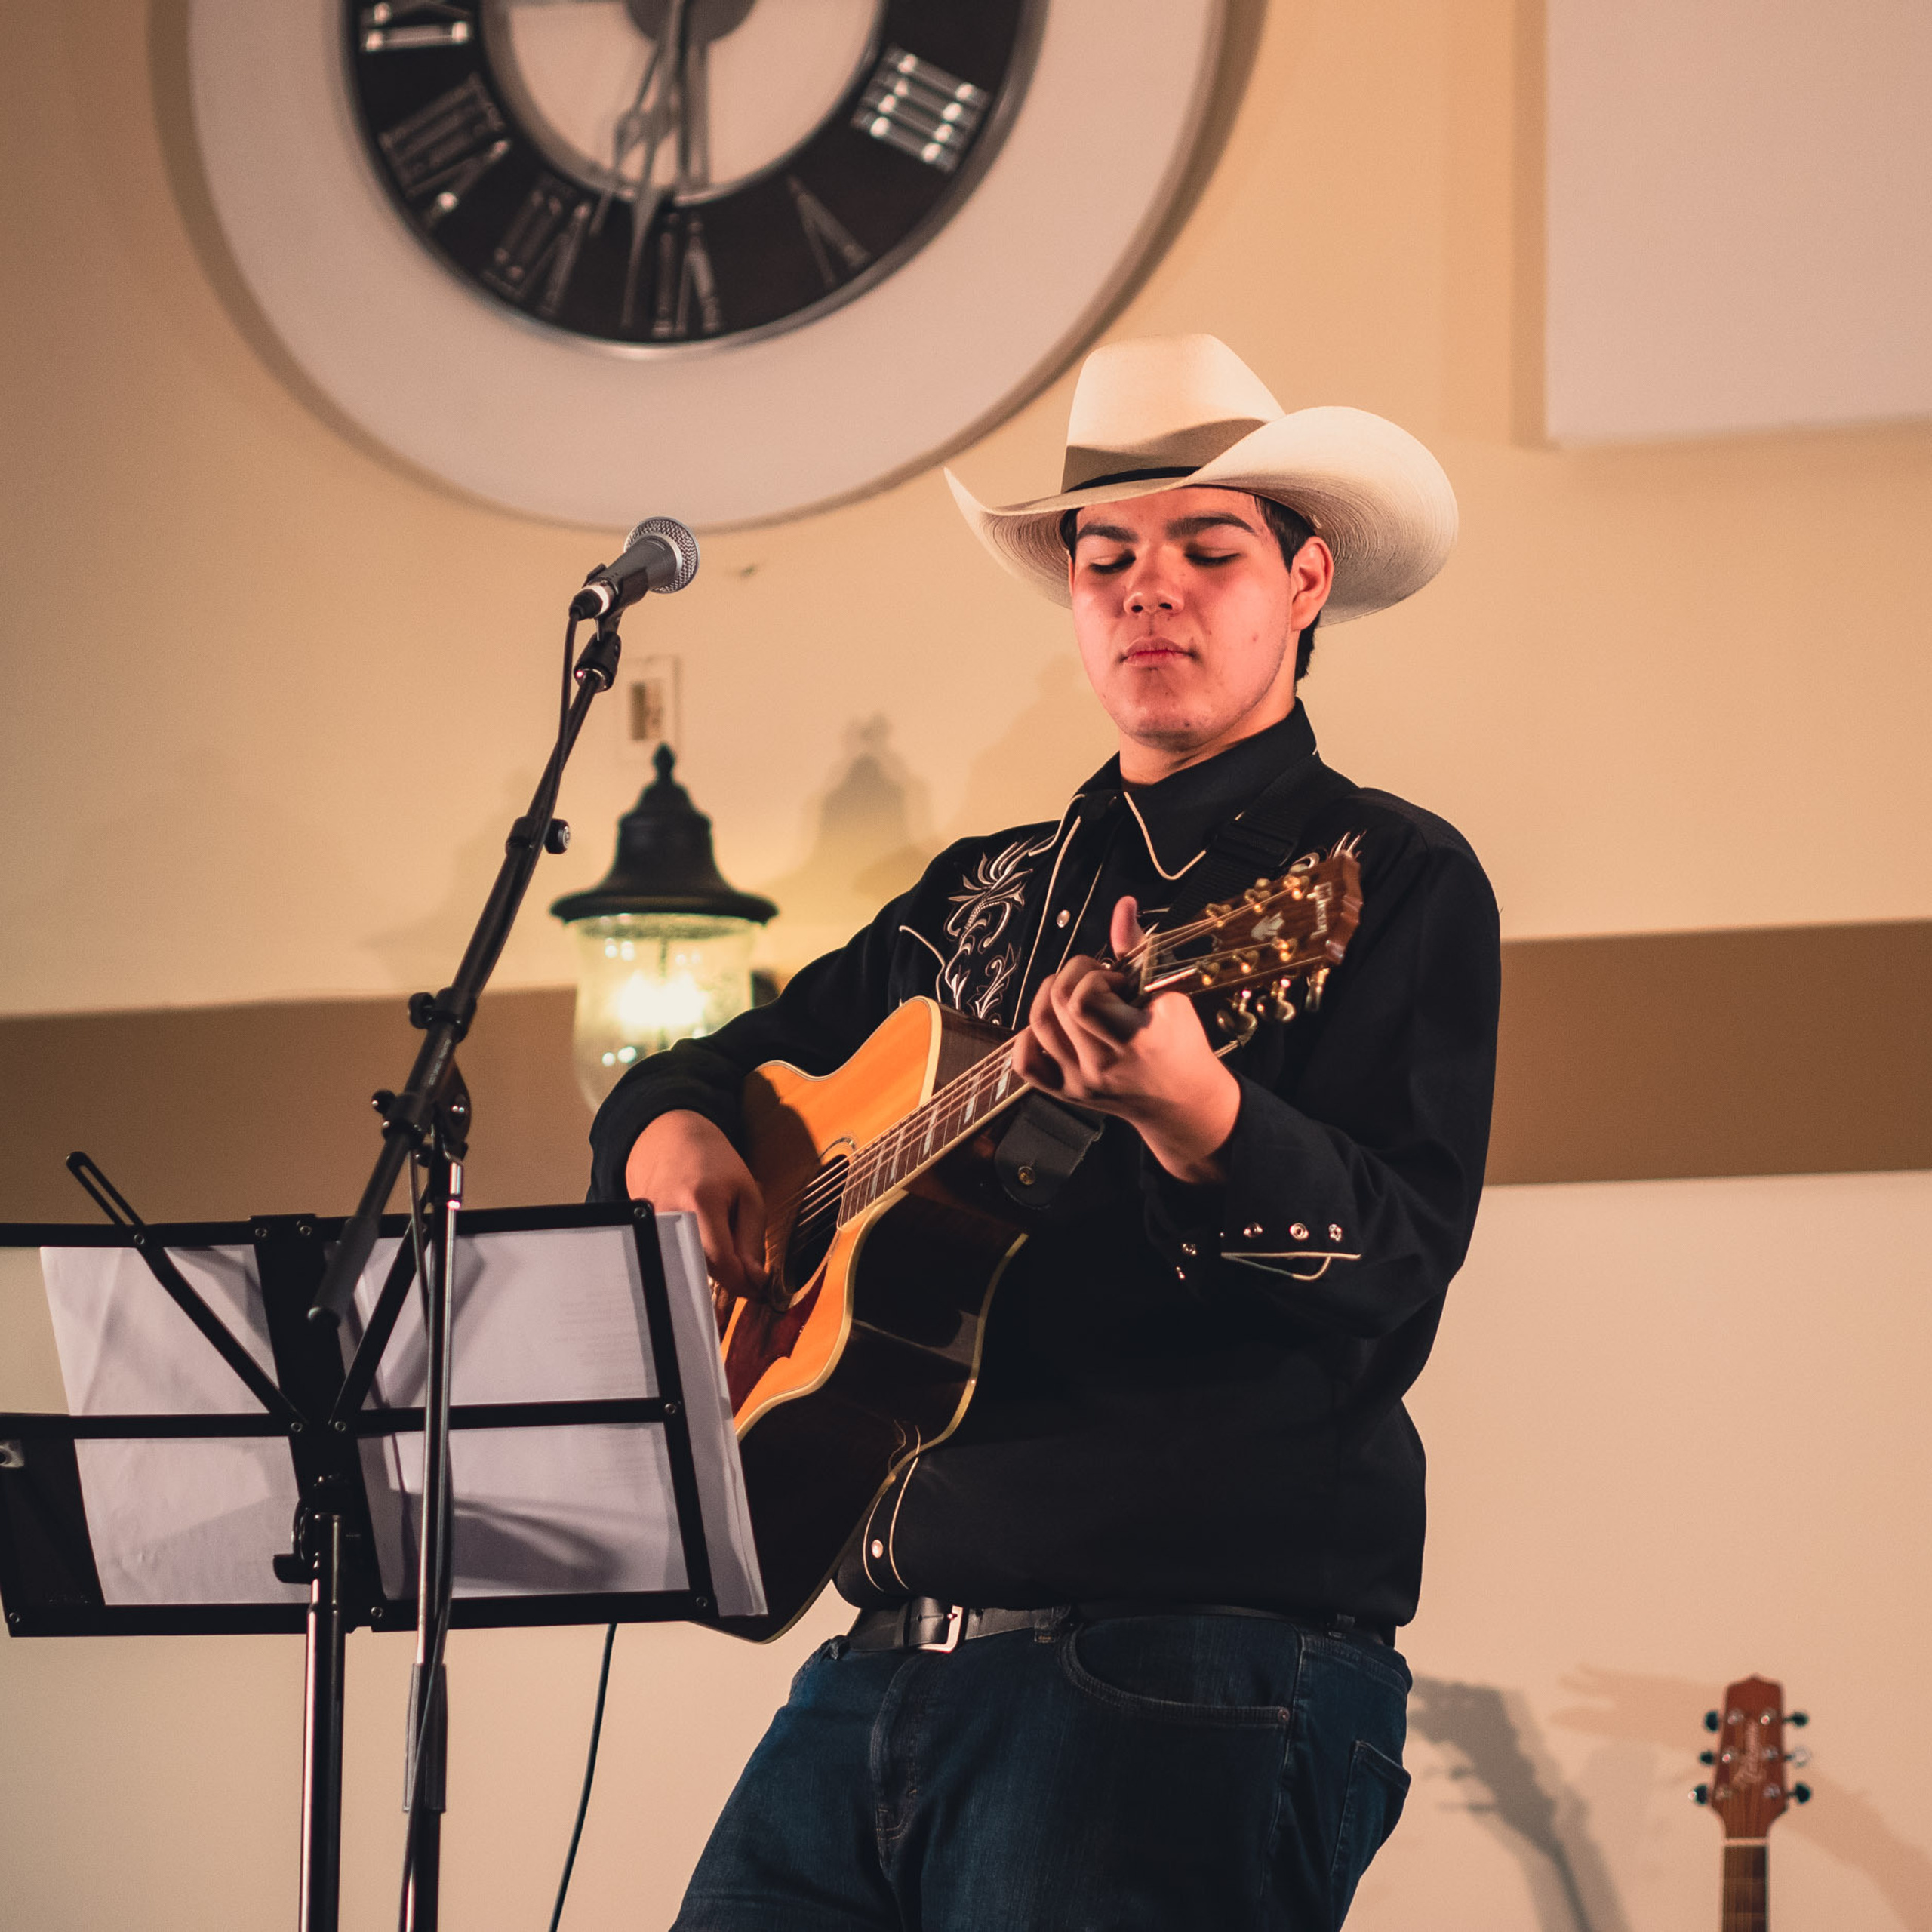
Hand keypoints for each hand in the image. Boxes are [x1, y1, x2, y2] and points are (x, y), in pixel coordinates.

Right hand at [624, 1110, 765, 1330]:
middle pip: (702, 1271)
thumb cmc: (715, 1165)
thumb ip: (753, 1242)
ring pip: (685, 1269)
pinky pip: (671, 1260)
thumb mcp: (748, 1196)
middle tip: (745, 1267)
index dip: (744, 1283)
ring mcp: (649, 1226)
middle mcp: (668, 1217)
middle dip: (727, 1276)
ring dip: (708, 1267)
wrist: (669, 1139)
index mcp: (700, 1203)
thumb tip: (755, 1282)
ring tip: (719, 1241)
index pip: (722, 1262)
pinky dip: (691, 1259)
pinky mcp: (639, 1233)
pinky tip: (699, 1240)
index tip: (761, 1291)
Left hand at [1012, 896, 1240, 1184]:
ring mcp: (1080, 1083)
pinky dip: (1027, 1038)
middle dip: (1073, 977)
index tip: (1117, 981)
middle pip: (1057, 1005)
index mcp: (1134, 1041)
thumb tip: (1123, 906)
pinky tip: (1052, 1026)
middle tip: (1097, 983)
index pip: (1084, 996)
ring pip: (1037, 1026)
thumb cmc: (1180, 1045)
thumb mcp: (1169, 995)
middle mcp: (1102, 1066)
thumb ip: (1138, 950)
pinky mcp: (1066, 1094)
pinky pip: (1025, 1063)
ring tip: (1076, 997)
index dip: (1094, 975)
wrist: (1182, 1103)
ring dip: (1051, 997)